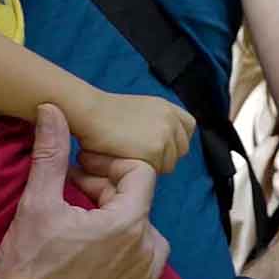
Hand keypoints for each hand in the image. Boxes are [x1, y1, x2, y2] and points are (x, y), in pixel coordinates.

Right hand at [0, 104, 171, 278]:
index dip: (108, 165)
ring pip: (139, 229)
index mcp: (130, 224)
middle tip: (68, 193)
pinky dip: (119, 249)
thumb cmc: (25, 264)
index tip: (79, 171)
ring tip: (77, 222)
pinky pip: (139, 260)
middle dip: (104, 191)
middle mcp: (147, 251)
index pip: (139, 171)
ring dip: (113, 219)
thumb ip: (50, 152)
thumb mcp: (37, 202)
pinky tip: (87, 250)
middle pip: (137, 201)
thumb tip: (51, 107)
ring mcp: (144, 278)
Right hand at [71, 92, 193, 173]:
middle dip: (165, 156)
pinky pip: (157, 170)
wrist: (90, 113)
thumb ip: (155, 123)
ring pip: (169, 164)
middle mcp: (171, 119)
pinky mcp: (156, 150)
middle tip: (142, 157)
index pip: (188, 128)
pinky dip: (144, 170)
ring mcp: (165, 134)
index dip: (176, 141)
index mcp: (167, 107)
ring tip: (131, 158)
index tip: (161, 147)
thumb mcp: (138, 110)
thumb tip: (162, 144)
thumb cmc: (103, 116)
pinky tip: (128, 162)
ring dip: (153, 166)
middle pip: (181, 149)